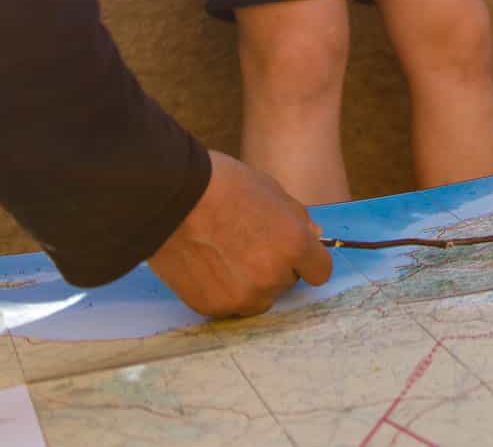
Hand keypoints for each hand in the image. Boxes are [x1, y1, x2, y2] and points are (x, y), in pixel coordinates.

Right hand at [149, 151, 332, 318]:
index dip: (307, 260)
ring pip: (259, 298)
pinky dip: (223, 290)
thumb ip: (297, 219)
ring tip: (226, 254)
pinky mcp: (213, 307)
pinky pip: (229, 305)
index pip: (320, 272)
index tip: (294, 253)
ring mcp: (242, 296)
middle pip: (286, 283)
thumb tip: (313, 236)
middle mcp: (272, 277)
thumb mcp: (272, 191)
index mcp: (294, 245)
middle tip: (248, 243)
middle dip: (275, 267)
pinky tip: (208, 264)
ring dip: (251, 283)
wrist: (172, 198)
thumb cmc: (224, 185)